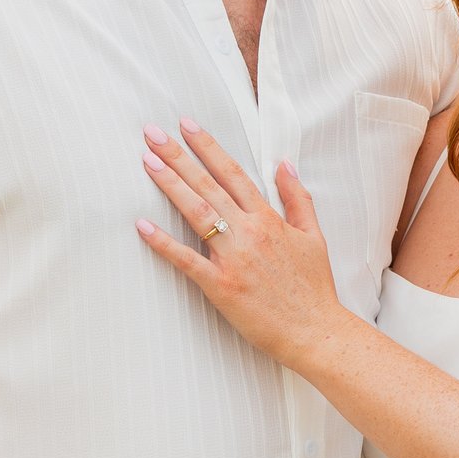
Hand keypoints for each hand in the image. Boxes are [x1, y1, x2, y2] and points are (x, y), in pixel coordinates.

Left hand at [138, 120, 345, 366]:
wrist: (316, 332)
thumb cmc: (314, 288)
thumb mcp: (313, 236)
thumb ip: (298, 199)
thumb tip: (284, 164)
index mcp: (269, 219)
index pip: (233, 173)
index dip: (208, 147)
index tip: (187, 125)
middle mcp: (249, 232)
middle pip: (208, 185)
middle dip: (178, 156)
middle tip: (153, 133)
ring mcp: (233, 258)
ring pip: (196, 212)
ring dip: (170, 184)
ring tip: (147, 161)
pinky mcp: (221, 286)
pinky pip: (186, 260)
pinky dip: (163, 243)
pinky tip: (142, 225)